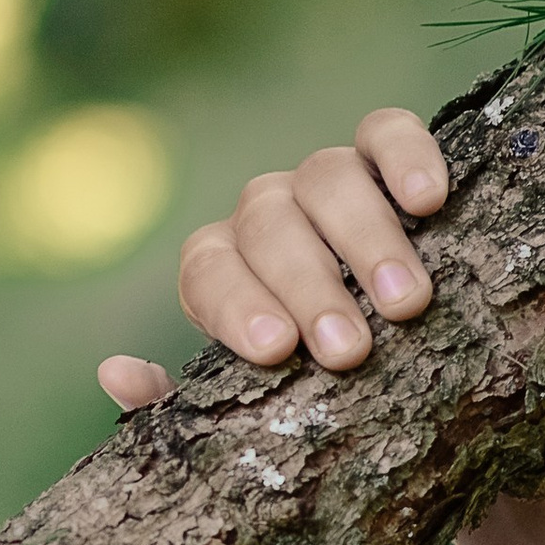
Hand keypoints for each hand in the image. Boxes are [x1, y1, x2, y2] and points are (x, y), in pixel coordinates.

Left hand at [98, 106, 449, 411]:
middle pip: (267, 225)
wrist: (402, 369)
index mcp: (222, 269)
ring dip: (366, 239)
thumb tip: (115, 372)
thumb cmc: (319, 390)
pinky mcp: (387, 156)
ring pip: (328, 178)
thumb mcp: (253, 411)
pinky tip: (429, 201)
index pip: (207, 271)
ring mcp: (325, 181)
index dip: (234, 305)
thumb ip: (176, 403)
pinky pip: (388, 133)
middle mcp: (266, 214)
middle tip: (348, 349)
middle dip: (308, 288)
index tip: (275, 350)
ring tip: (405, 303)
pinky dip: (406, 156)